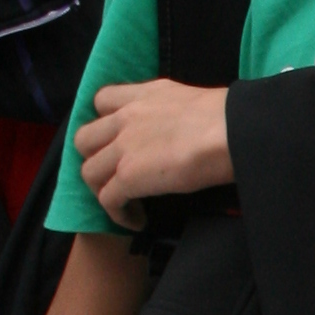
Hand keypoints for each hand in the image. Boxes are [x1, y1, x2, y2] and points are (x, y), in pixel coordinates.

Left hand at [74, 79, 234, 225]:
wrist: (231, 132)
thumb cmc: (229, 117)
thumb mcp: (191, 102)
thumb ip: (173, 113)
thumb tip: (183, 131)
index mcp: (144, 94)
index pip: (102, 100)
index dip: (103, 122)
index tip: (116, 139)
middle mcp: (125, 117)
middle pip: (84, 139)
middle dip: (94, 158)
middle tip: (114, 173)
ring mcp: (123, 148)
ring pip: (88, 172)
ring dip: (102, 189)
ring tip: (123, 201)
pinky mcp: (128, 177)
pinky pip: (107, 200)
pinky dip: (119, 214)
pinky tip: (137, 220)